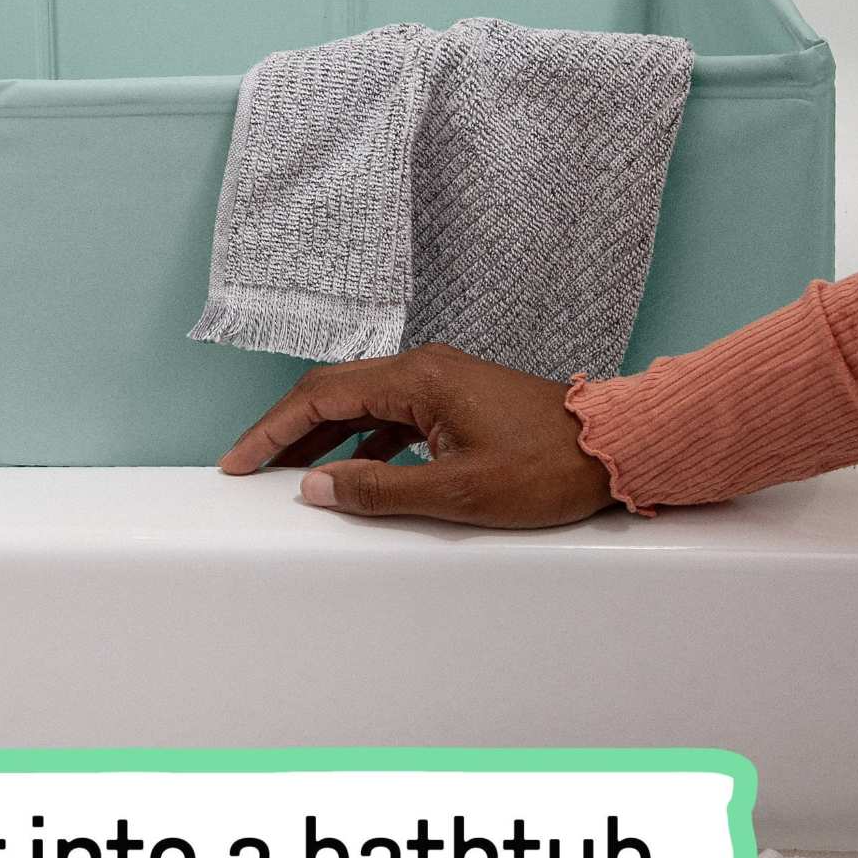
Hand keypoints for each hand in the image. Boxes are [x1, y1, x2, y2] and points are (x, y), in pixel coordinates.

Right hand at [217, 344, 620, 526]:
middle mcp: (422, 367)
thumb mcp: (461, 490)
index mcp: (416, 378)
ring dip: (320, 438)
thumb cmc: (550, 465)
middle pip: (332, 393)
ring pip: (359, 404)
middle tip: (247, 466)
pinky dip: (359, 440)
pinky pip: (388, 413)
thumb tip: (317, 486)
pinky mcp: (454, 397)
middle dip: (284, 431)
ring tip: (290, 474)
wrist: (619, 445)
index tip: (238, 460)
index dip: (270, 429)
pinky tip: (353, 471)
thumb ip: (381, 489)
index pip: (319, 396)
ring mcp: (439, 380)